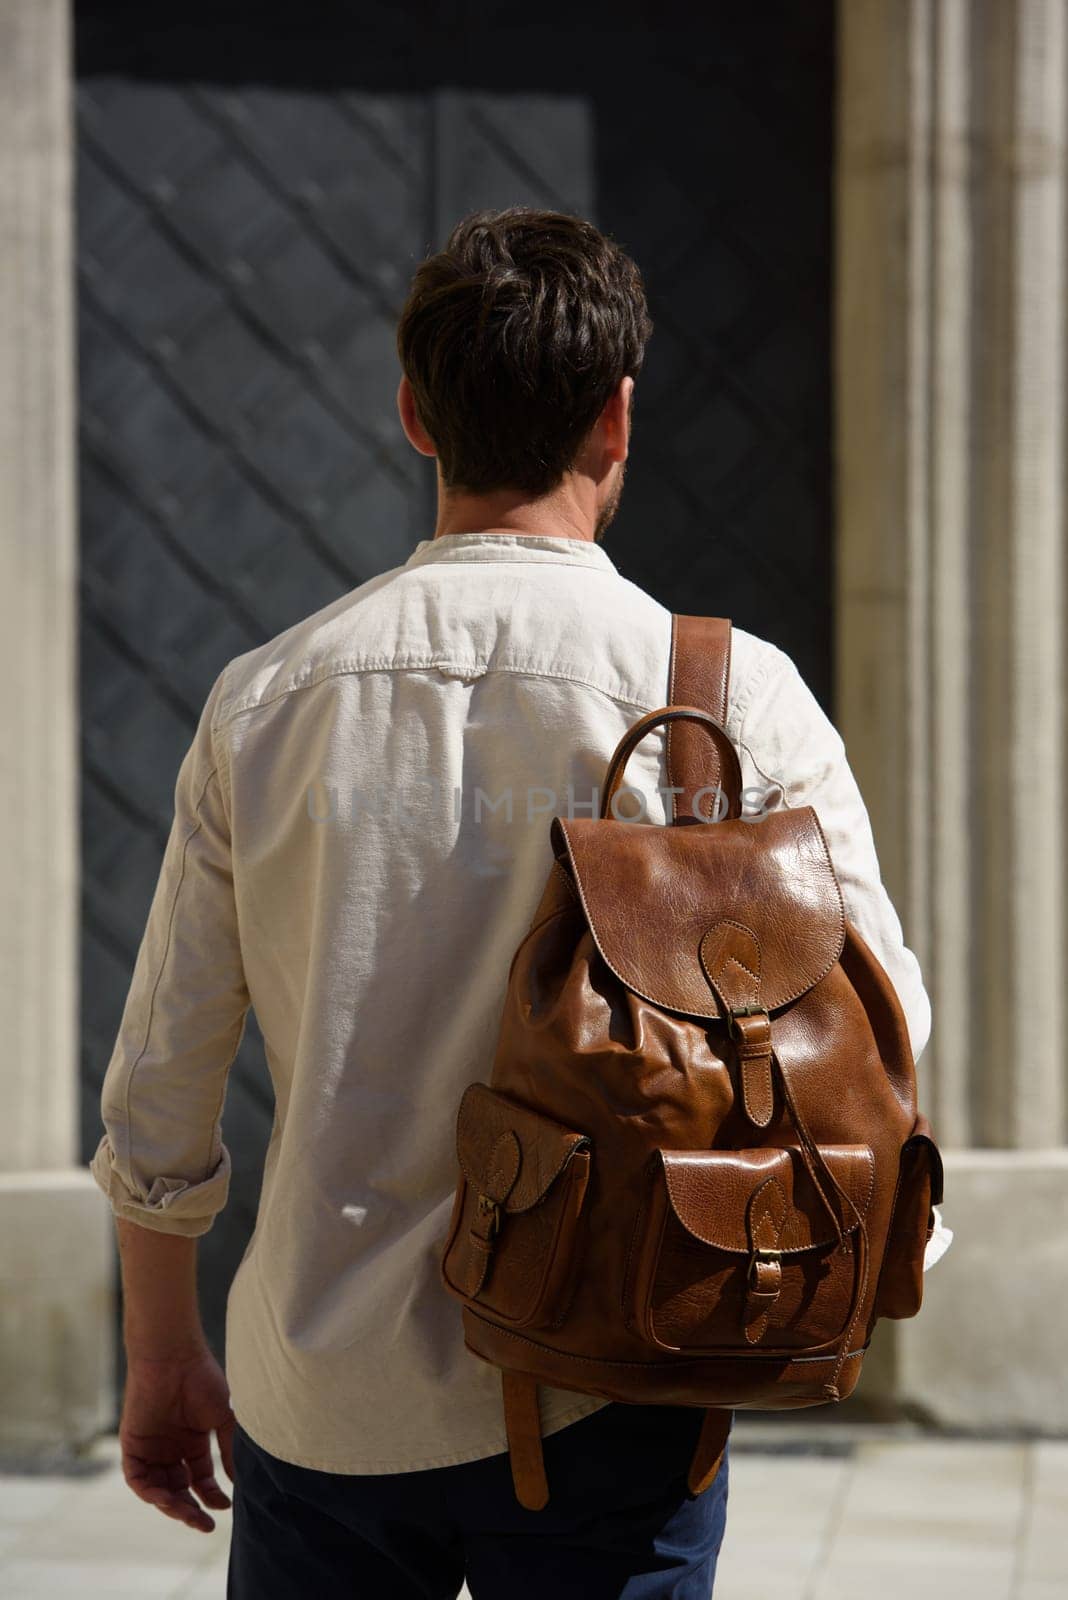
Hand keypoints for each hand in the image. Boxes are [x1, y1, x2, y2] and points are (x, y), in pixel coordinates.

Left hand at [119, 1344, 235, 1532]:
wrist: (173, 1357)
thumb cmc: (201, 1379)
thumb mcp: (222, 1418)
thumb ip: (228, 1449)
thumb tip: (237, 1482)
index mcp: (192, 1441)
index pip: (200, 1478)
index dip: (211, 1495)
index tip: (226, 1506)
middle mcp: (171, 1448)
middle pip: (179, 1489)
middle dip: (191, 1509)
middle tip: (205, 1525)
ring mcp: (151, 1448)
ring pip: (158, 1489)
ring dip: (171, 1506)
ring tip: (187, 1514)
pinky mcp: (132, 1445)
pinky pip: (137, 1478)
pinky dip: (149, 1492)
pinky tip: (165, 1498)